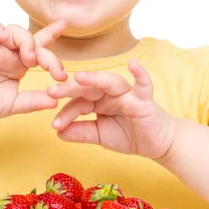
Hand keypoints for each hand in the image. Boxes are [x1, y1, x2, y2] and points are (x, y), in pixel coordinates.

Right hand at [0, 19, 67, 123]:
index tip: (64, 25)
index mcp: (19, 64)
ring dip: (26, 41)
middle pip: (33, 40)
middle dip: (48, 54)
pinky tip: (4, 38)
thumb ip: (34, 100)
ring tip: (29, 57)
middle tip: (55, 72)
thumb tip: (57, 100)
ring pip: (15, 30)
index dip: (51, 34)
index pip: (39, 46)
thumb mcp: (15, 104)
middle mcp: (9, 53)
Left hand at [46, 59, 177, 159]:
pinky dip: (140, 73)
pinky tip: (133, 64)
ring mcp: (128, 93)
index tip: (54, 124)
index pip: (78, 102)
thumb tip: (58, 132)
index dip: (66, 112)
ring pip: (109, 82)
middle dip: (70, 89)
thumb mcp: (99, 135)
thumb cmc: (129, 135)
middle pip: (88, 87)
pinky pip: (143, 84)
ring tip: (79, 77)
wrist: (156, 144)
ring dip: (95, 78)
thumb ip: (80, 132)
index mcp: (98, 100)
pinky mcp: (144, 99)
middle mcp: (110, 93)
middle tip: (51, 91)